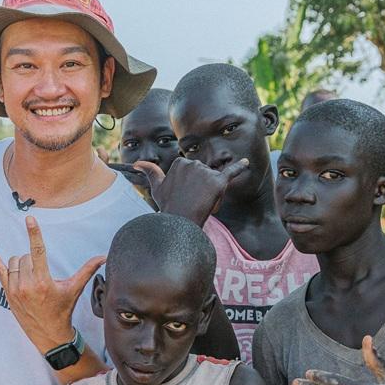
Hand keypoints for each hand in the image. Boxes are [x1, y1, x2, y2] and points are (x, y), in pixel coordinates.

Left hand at [0, 216, 103, 353]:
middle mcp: (27, 285)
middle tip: (42, 275)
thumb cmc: (62, 310)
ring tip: (31, 277)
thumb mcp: (74, 289)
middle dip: (34, 260)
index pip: (38, 251)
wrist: (48, 334)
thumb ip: (87, 270)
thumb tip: (103, 257)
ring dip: (22, 263)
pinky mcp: (7, 293)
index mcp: (43, 282)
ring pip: (14, 262)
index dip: (34, 233)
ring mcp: (14, 289)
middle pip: (25, 256)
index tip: (30, 219)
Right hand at [135, 157, 249, 225]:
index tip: (185, 197)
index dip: (192, 187)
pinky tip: (247, 163)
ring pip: (215, 182)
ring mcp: (206, 172)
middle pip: (205, 175)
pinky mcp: (218, 182)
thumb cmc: (168, 206)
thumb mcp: (157, 187)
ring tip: (201, 204)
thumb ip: (150, 172)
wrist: (178, 222)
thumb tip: (137, 163)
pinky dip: (240, 168)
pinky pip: (231, 173)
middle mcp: (193, 163)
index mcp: (180, 162)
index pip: (194, 172)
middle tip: (193, 203)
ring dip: (211, 194)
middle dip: (202, 190)